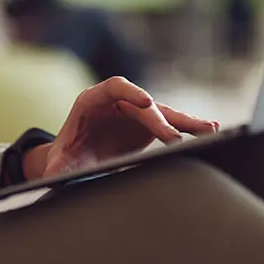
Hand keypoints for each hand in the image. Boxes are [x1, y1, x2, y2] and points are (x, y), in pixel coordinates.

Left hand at [24, 77, 218, 180]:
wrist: (74, 157)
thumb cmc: (66, 155)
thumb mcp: (61, 162)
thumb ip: (57, 166)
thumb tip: (52, 176)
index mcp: (92, 100)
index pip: (114, 87)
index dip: (131, 92)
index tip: (147, 101)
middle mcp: (116, 101)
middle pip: (142, 104)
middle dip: (159, 119)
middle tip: (174, 136)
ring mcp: (134, 111)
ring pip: (162, 112)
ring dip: (184, 121)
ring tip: (210, 129)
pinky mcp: (147, 123)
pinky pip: (170, 124)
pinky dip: (188, 128)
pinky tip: (211, 131)